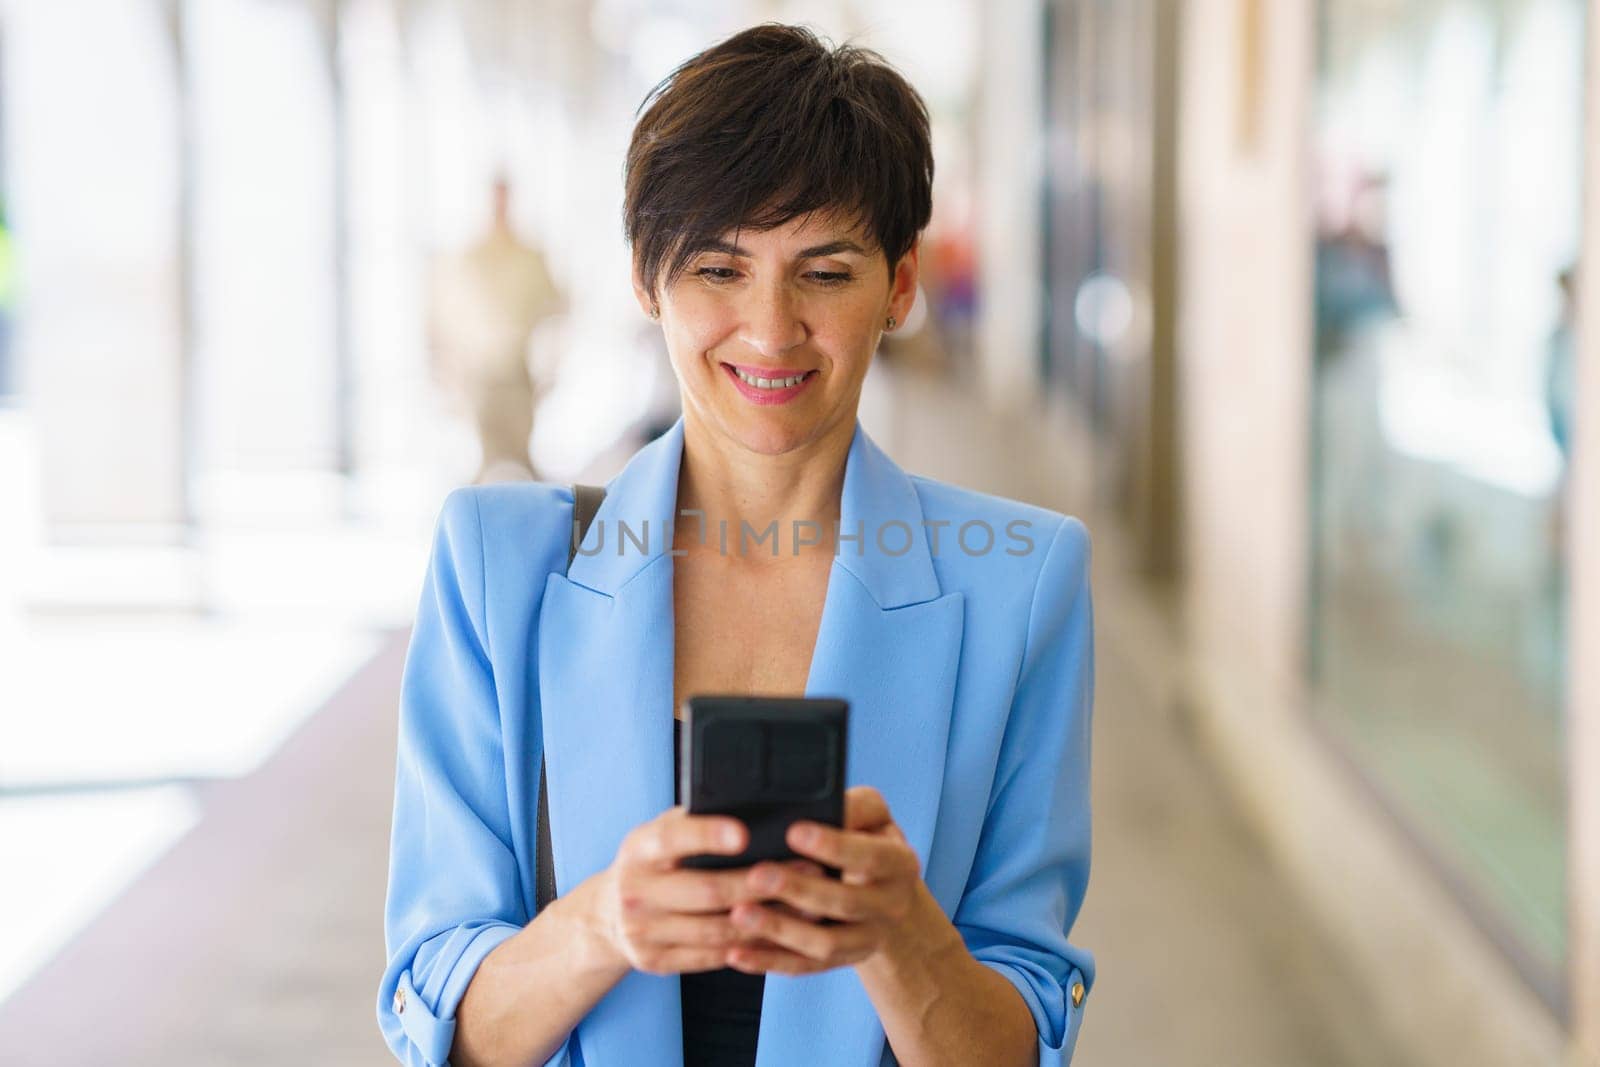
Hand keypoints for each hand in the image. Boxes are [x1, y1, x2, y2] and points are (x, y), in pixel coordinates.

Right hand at [588, 806, 793, 975]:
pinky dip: (750, 947)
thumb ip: (693, 820)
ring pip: (716, 930)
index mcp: (638, 849)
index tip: (744, 834)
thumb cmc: (652, 862)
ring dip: (767, 918)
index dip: (707, 835)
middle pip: (706, 890)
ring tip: (808, 904)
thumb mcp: (659, 834)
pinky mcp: (656, 962)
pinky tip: (781, 934)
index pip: (672, 838)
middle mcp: (636, 891)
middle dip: (759, 883)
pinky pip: (713, 958)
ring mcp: (643, 932)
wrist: (607, 915)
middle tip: (806, 870)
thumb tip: (752, 804)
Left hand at [723, 786, 922, 975]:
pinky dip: (769, 962)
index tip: (793, 832)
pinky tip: (736, 954)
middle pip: (845, 902)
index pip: (870, 855)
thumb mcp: (872, 816)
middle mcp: (891, 906)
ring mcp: (868, 939)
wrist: (887, 893)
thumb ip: (851, 807)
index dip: (833, 846)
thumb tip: (809, 805)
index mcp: (900, 864)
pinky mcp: (842, 962)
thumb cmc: (867, 840)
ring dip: (780, 930)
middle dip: (799, 889)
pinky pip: (804, 967)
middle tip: (756, 874)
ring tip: (739, 914)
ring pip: (825, 943)